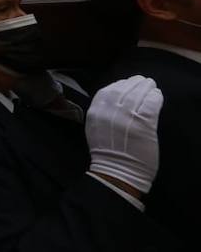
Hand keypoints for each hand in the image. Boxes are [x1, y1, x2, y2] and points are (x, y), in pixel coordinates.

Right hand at [87, 75, 162, 193]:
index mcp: (95, 111)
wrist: (117, 171)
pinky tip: (157, 96)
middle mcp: (110, 110)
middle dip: (135, 83)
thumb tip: (116, 99)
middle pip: (124, 88)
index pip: (108, 90)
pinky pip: (151, 103)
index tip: (128, 83)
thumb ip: (102, 112)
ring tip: (152, 86)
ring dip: (147, 87)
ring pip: (138, 92)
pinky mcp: (144, 123)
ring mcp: (127, 116)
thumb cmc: (107, 152)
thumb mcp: (94, 127)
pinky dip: (155, 97)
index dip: (120, 84)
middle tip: (144, 81)